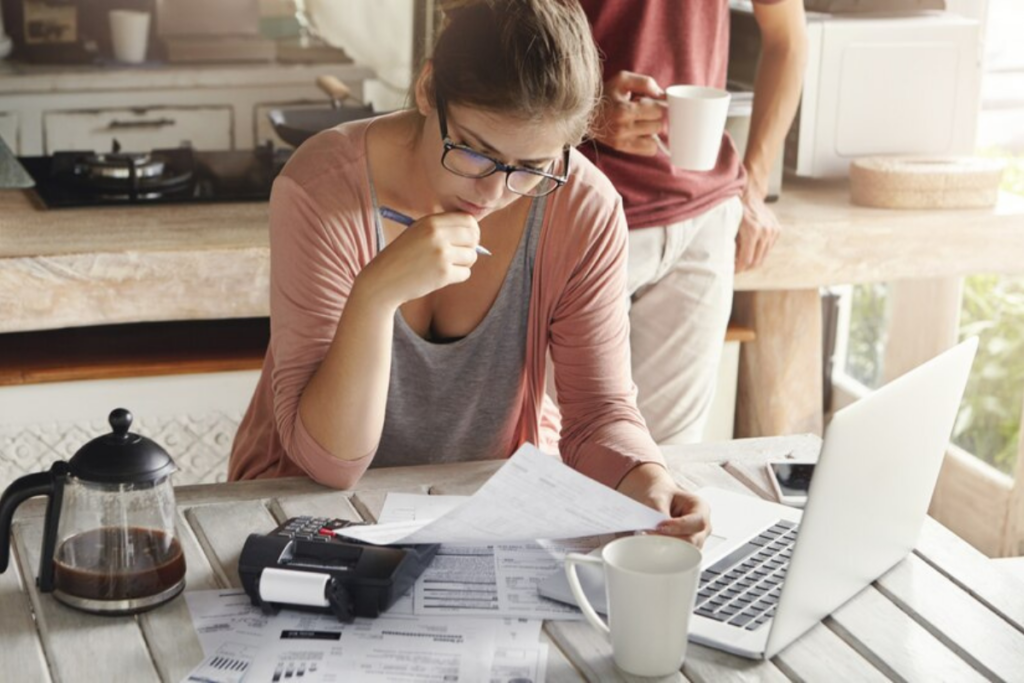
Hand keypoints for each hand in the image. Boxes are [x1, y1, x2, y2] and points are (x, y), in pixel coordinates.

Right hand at [360, 212, 479, 306]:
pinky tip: (441, 277)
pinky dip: (457, 276)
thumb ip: (442, 229)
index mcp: (431, 222)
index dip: (473, 230)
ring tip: (446, 266)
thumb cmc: (402, 257)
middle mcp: (437, 235)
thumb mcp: (418, 233)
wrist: (383, 280)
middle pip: (473, 237)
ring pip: (472, 256)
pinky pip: (465, 273)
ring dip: (464, 263)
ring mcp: (441, 254)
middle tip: (461, 255)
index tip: (469, 239)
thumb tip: (474, 234)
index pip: (468, 220)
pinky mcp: (443, 274)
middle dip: (472, 247)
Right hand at [592, 71, 665, 155]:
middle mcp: (623, 128)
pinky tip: (641, 132)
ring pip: (656, 138)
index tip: (654, 102)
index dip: (660, 105)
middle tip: (646, 111)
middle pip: (658, 125)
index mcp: (624, 110)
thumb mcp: (622, 80)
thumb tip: (662, 95)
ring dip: (652, 129)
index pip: (658, 111)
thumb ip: (645, 82)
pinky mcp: (622, 148)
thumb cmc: (606, 94)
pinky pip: (649, 150)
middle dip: (656, 117)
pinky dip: (650, 142)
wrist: (584, 112)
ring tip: (641, 121)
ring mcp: (622, 141)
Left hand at [617, 463, 710, 547]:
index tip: (660, 527)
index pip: (698, 522)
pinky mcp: (684, 550)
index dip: (680, 527)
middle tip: (649, 536)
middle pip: (693, 541)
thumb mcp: (658, 497)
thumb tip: (656, 530)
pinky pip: (677, 555)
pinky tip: (651, 545)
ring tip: (647, 540)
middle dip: (671, 540)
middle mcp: (701, 527)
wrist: (655, 500)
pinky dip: (663, 552)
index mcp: (700, 508)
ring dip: (666, 548)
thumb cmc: (661, 495)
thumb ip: (659, 512)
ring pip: (685, 552)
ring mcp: (694, 540)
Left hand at [735, 186, 780, 272]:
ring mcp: (773, 231)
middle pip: (756, 261)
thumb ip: (732, 245)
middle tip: (737, 268)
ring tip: (743, 260)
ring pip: (763, 256)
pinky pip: (768, 248)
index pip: (746, 259)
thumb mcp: (730, 228)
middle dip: (746, 267)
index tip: (732, 271)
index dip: (739, 268)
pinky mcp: (777, 230)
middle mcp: (765, 231)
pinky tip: (751, 250)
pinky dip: (760, 252)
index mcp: (752, 231)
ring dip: (753, 261)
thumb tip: (729, 263)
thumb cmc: (736, 212)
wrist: (750, 196)